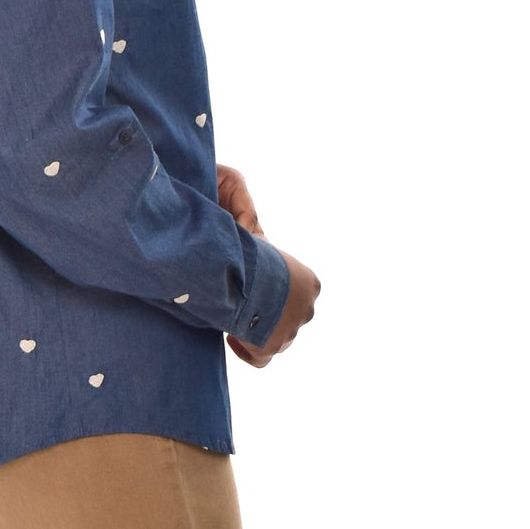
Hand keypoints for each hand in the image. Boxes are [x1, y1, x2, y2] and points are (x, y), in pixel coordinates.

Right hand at [217, 165, 317, 363]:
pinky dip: (248, 351)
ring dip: (253, 328)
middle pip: (287, 313)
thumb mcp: (243, 216)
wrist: (246, 289)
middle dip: (263, 308)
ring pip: (275, 335)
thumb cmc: (248, 253)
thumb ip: (233, 190)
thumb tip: (219, 169)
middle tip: (237, 300)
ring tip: (230, 317)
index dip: (269, 285)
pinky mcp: (271, 349)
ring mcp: (291, 332)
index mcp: (310, 281)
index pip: (297, 287)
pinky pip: (262, 359)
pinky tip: (232, 338)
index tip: (245, 282)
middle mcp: (307, 309)